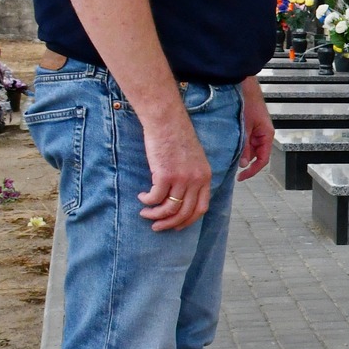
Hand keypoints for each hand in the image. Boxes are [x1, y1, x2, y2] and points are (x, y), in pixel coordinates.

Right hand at [139, 109, 212, 230]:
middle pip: (185, 213)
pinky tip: (142, 197)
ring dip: (155, 215)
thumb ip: (192, 177)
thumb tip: (180, 196)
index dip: (188, 220)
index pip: (201, 208)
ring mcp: (182, 178)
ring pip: (169, 209)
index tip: (176, 226)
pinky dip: (147, 201)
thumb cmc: (177, 138)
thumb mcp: (193, 159)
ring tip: (145, 213)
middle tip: (157, 227)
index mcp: (205, 177)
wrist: (167, 121)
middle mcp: (196, 180)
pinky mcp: (165, 174)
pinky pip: (155, 198)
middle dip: (169, 224)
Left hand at [237, 79, 274, 180]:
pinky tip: (231, 145)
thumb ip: (245, 146)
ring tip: (230, 155)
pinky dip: (240, 145)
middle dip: (245, 162)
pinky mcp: (251, 127)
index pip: (263, 160)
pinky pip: (247, 141)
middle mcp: (264, 135)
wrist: (244, 88)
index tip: (242, 177)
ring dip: (242, 153)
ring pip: (251, 149)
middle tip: (232, 168)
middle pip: (256, 155)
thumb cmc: (249, 103)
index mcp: (267, 136)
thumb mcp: (246, 128)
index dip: (252, 171)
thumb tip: (244, 163)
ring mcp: (258, 131)